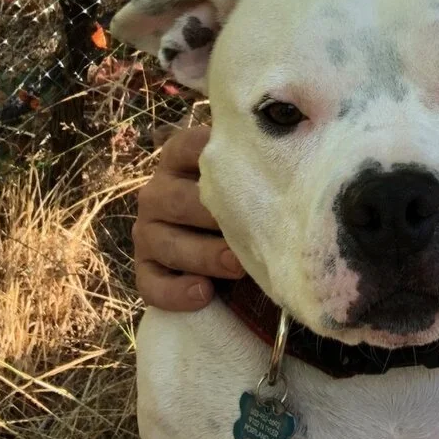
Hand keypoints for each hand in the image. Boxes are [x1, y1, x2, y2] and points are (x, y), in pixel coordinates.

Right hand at [133, 125, 244, 310]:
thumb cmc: (243, 196)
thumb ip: (255, 159)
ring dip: (203, 256)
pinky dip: (176, 292)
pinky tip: (204, 294)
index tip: (252, 170)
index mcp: (179, 158)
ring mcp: (147, 232)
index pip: (189, 147)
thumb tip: (293, 145)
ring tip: (238, 266)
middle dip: (213, 217)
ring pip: (166, 243)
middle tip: (251, 231)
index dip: (218, 158)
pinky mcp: (145, 269)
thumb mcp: (245, 173)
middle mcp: (157, 192)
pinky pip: (150, 283)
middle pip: (178, 200)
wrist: (222, 242)